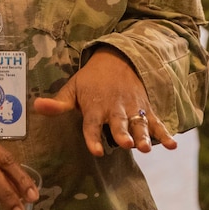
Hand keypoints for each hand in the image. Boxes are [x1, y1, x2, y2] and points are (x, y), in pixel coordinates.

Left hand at [32, 46, 177, 155]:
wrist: (118, 59)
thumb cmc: (91, 80)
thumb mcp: (72, 88)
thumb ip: (57, 103)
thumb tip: (35, 107)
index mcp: (95, 106)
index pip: (92, 124)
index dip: (93, 137)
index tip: (96, 150)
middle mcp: (115, 109)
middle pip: (119, 124)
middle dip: (123, 134)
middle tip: (127, 145)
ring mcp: (132, 109)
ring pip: (138, 125)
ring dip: (143, 136)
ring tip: (147, 148)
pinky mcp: (145, 109)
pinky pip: (156, 122)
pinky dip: (164, 133)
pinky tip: (173, 145)